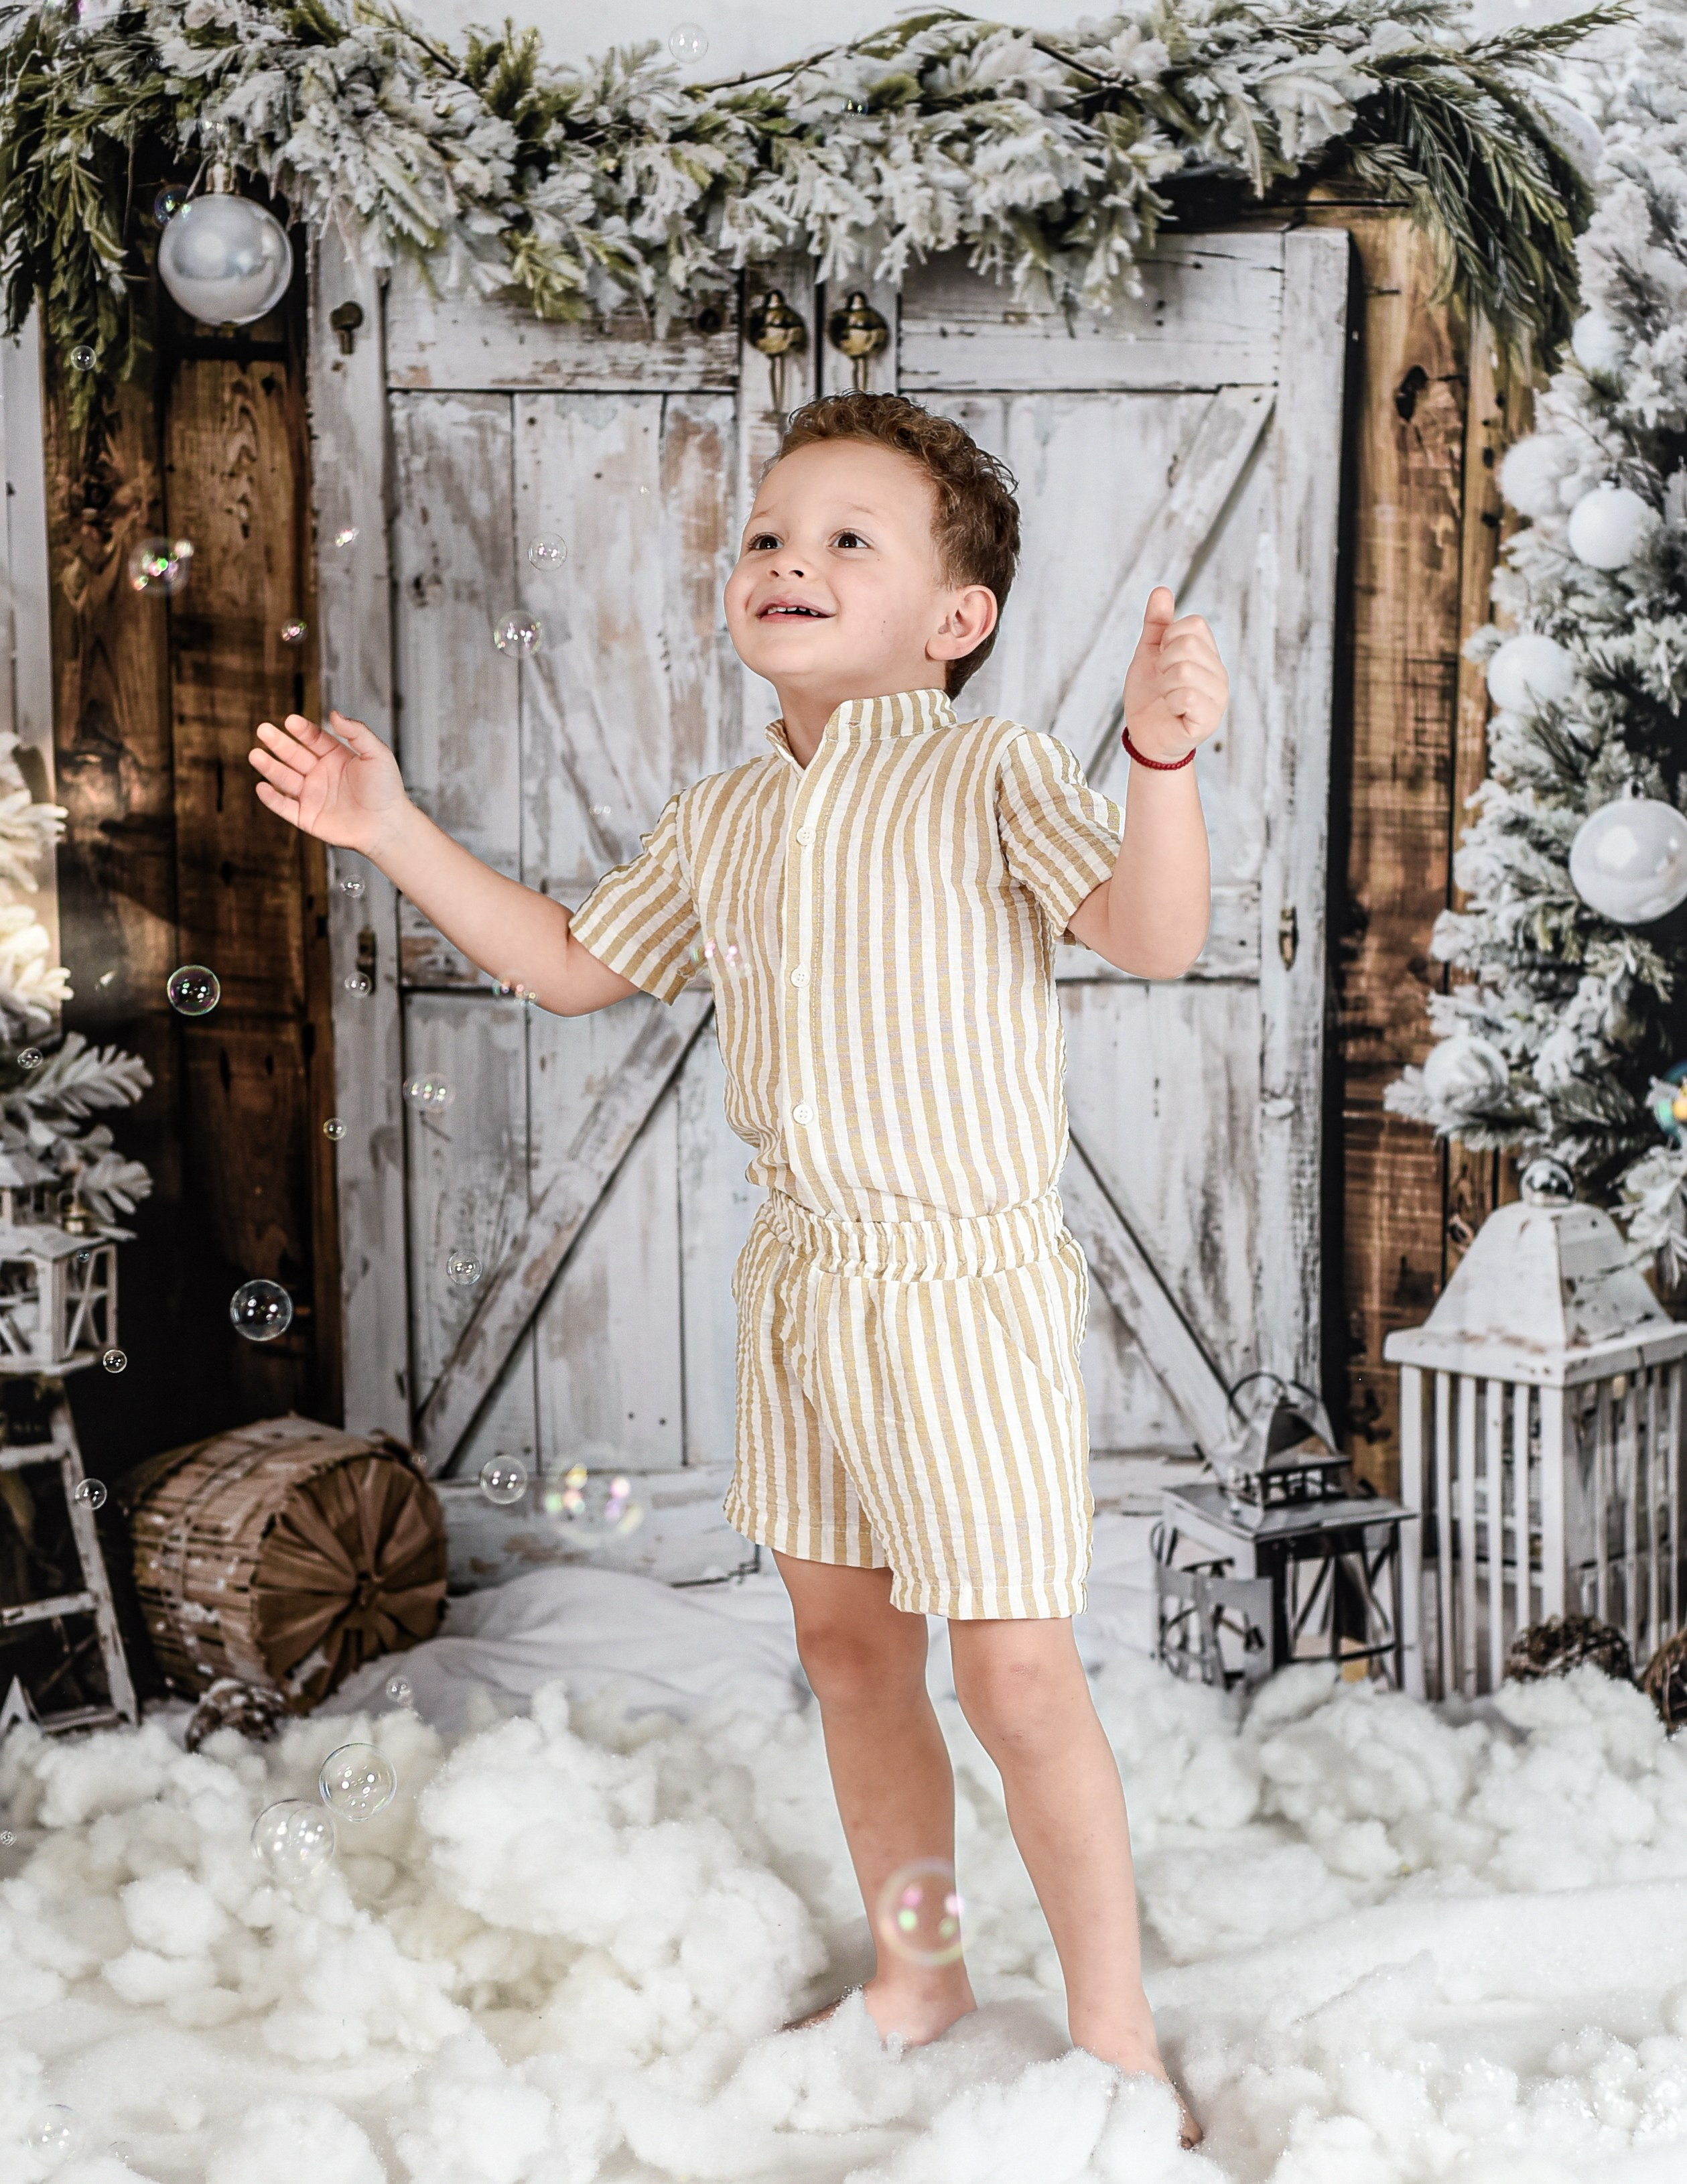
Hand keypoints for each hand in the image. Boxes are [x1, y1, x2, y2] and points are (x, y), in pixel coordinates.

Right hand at [249, 710, 410, 854]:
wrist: (388, 826)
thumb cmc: (387, 789)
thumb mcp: (377, 754)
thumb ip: (357, 732)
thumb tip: (334, 714)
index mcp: (336, 757)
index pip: (313, 739)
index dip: (302, 730)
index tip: (290, 721)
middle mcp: (321, 774)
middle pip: (294, 755)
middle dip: (278, 743)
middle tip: (263, 730)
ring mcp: (312, 796)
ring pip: (285, 779)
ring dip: (269, 767)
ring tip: (255, 755)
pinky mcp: (307, 817)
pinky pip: (284, 807)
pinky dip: (272, 799)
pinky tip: (262, 786)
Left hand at [1121, 587, 1227, 762]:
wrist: (1145, 736)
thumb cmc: (1150, 697)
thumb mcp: (1148, 655)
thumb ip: (1156, 625)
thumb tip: (1162, 591)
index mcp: (1207, 654)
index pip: (1193, 624)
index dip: (1168, 639)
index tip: (1163, 660)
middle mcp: (1218, 673)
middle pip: (1188, 643)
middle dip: (1164, 662)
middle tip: (1163, 682)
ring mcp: (1218, 697)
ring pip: (1184, 670)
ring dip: (1165, 685)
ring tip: (1167, 697)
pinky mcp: (1209, 720)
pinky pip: (1186, 696)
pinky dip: (1170, 702)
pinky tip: (1173, 711)